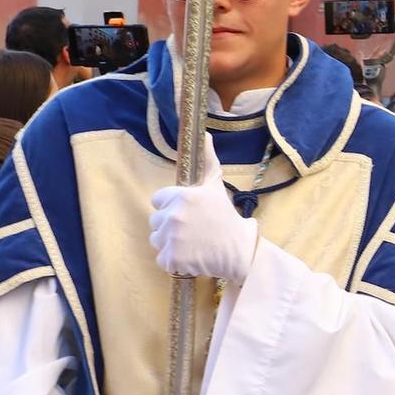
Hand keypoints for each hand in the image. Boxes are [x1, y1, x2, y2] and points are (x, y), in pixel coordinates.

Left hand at [148, 143, 258, 282]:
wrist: (239, 250)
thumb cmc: (226, 217)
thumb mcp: (216, 186)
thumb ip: (207, 160)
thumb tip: (205, 134)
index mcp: (182, 196)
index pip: (157, 200)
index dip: (171, 206)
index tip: (188, 212)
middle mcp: (174, 216)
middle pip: (155, 220)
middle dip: (170, 225)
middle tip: (193, 229)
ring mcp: (172, 239)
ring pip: (156, 239)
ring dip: (170, 243)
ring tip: (192, 243)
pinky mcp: (171, 259)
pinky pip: (161, 258)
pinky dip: (174, 260)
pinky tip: (191, 255)